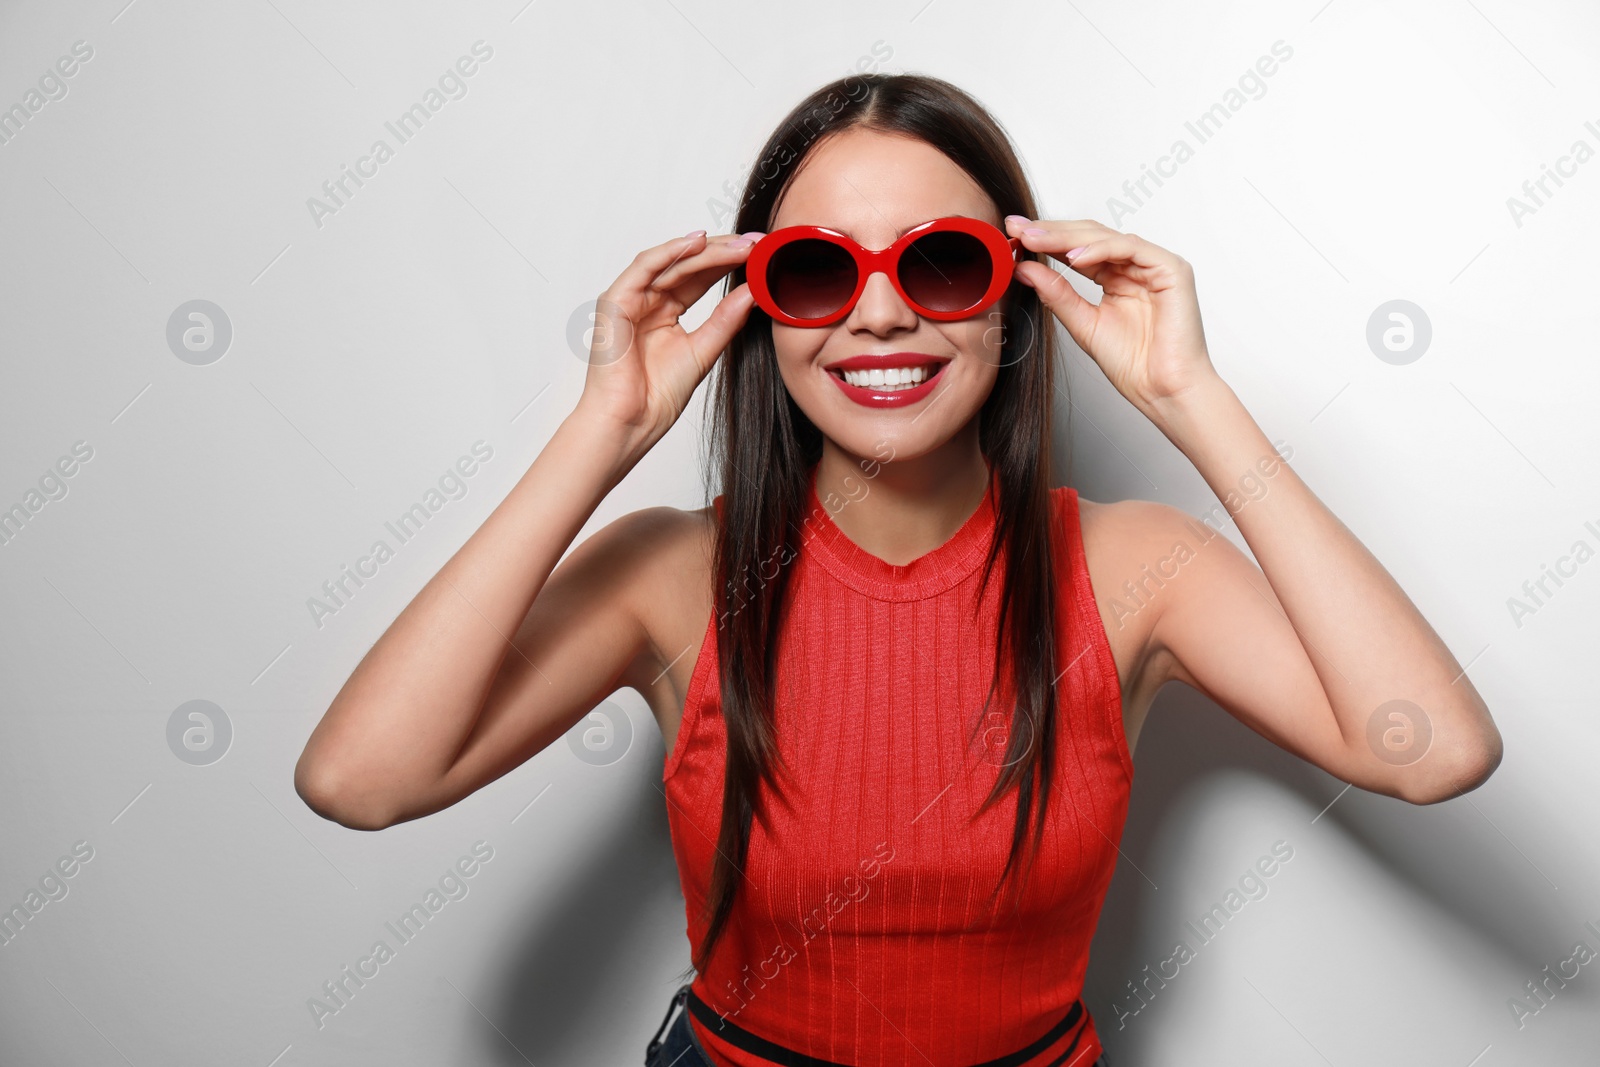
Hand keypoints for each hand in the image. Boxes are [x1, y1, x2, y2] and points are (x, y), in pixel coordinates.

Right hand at [574, 229, 759, 458]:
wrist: (632, 422)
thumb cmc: (657, 397)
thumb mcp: (704, 350)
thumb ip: (726, 319)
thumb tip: (753, 291)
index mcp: (666, 312)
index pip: (700, 278)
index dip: (730, 264)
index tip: (762, 255)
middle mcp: (647, 300)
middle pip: (688, 265)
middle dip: (723, 251)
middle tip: (756, 243)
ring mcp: (630, 298)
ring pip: (671, 262)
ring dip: (705, 250)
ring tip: (739, 244)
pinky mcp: (615, 300)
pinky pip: (644, 267)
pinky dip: (670, 252)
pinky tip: (698, 244)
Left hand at [1004, 217, 1217, 414]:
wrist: (1162, 391)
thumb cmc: (1133, 364)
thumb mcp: (1082, 323)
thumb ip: (1056, 294)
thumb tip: (1024, 268)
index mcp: (1116, 277)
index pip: (1078, 249)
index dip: (1046, 240)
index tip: (1013, 234)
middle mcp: (1136, 267)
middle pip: (1090, 237)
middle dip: (1052, 232)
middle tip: (1019, 229)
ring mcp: (1155, 265)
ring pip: (1107, 238)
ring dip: (1069, 238)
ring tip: (1037, 240)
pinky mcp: (1172, 269)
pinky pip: (1131, 248)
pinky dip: (1100, 250)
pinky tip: (1073, 258)